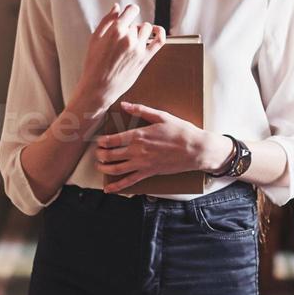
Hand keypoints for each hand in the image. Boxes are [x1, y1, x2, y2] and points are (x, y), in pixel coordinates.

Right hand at [71, 3, 164, 119]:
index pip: (132, 10)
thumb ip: (107, 20)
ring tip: (133, 39)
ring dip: (141, 31)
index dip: (130, 11)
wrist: (99, 88)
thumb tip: (117, 6)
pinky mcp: (145, 58)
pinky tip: (156, 31)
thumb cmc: (94, 64)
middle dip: (130, 27)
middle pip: (136, 23)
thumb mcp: (95, 38)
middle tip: (121, 39)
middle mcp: (128, 38)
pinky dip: (160, 32)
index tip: (128, 15)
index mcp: (115, 30)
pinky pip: (159, 40)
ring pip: (147, 29)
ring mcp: (138, 48)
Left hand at [95, 102, 233, 193]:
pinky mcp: (149, 173)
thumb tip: (124, 105)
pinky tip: (109, 189)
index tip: (98, 141)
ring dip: (104, 169)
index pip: (112, 140)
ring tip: (99, 166)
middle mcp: (137, 151)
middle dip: (100, 154)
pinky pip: (129, 182)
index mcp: (139, 135)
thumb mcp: (161, 116)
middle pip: (110, 155)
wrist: (195, 149)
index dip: (101, 142)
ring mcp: (142, 164)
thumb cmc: (180, 131)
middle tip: (97, 153)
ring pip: (116, 169)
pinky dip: (117, 187)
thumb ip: (140, 110)